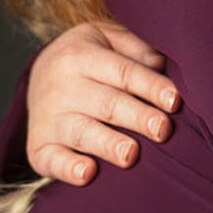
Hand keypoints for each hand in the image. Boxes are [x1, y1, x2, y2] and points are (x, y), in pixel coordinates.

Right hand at [26, 20, 182, 185]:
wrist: (38, 75)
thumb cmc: (88, 59)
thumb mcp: (106, 38)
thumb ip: (135, 48)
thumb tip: (161, 66)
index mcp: (80, 55)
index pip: (123, 72)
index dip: (150, 86)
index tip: (175, 100)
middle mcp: (61, 86)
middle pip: (106, 103)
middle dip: (136, 116)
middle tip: (162, 129)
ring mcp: (47, 118)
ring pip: (82, 132)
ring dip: (107, 144)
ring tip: (130, 154)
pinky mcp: (38, 146)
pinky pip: (51, 159)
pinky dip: (68, 168)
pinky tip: (87, 174)